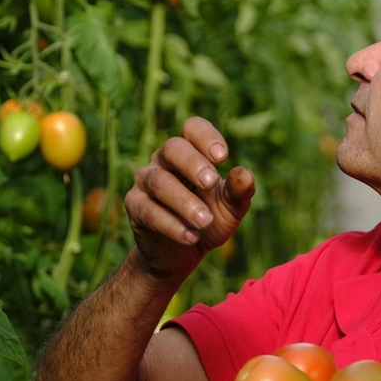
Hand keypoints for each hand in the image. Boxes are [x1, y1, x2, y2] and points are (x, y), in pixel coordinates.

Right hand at [125, 117, 254, 280]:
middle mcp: (164, 160)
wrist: (182, 253)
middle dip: (192, 163)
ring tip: (205, 221)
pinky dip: (171, 225)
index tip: (222, 157)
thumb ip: (238, 191)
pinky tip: (191, 237)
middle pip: (173, 148)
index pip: (193, 128)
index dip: (206, 137)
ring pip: (160, 182)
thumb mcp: (230, 208)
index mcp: (190, 152)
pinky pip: (149, 210)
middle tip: (210, 183)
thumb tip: (245, 174)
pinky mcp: (135, 206)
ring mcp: (145, 181)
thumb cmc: (208, 220)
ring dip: (184, 202)